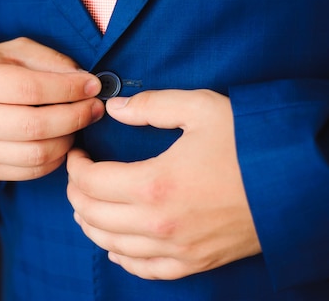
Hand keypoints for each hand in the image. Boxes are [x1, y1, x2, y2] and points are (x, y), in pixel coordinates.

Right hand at [0, 37, 104, 180]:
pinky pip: (31, 171)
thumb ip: (49, 61)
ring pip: (36, 154)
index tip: (93, 85)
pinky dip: (56, 158)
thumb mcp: (14, 51)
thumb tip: (85, 82)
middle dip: (75, 117)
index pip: (29, 89)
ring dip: (69, 140)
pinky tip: (62, 140)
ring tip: (79, 123)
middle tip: (95, 108)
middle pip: (34, 126)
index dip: (68, 89)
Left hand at [66, 89, 260, 279]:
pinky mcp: (194, 262)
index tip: (78, 152)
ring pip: (110, 245)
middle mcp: (159, 224)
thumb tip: (115, 109)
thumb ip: (151, 105)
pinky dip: (121, 256)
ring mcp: (176, 248)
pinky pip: (144, 269)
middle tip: (79, 174)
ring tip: (88, 203)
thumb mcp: (201, 109)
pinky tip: (116, 243)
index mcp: (154, 184)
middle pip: (92, 214)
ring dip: (89, 223)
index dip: (74, 165)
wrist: (301, 182)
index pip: (89, 182)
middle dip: (76, 192)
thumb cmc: (251, 142)